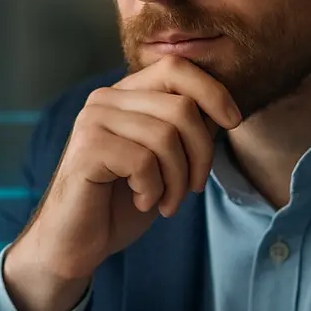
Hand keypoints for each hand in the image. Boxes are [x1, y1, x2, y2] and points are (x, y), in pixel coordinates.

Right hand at [4, 56, 239, 310]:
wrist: (76, 243)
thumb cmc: (122, 202)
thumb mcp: (165, 161)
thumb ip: (186, 131)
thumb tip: (224, 112)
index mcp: (125, 94)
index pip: (176, 67)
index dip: (213, 91)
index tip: (233, 122)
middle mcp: (105, 99)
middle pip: (181, 107)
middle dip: (201, 154)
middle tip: (193, 189)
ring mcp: (93, 120)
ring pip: (166, 136)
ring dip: (178, 180)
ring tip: (167, 202)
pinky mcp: (87, 148)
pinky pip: (144, 161)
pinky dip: (154, 190)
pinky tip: (141, 202)